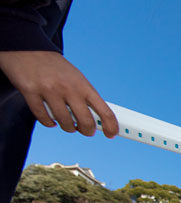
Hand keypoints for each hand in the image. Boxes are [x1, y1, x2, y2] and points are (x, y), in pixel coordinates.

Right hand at [0, 50, 117, 136]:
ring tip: (67, 123)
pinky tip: (51, 120)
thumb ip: (85, 97)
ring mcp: (49, 90)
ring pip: (65, 123)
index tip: (111, 134)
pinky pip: (43, 118)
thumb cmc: (55, 68)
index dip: (110, 126)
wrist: (27, 48)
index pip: (104, 110)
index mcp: (83, 85)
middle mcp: (68, 88)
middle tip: (85, 130)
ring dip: (67, 127)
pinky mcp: (30, 92)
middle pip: (85, 122)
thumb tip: (98, 120)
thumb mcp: (76, 78)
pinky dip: (49, 123)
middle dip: (87, 130)